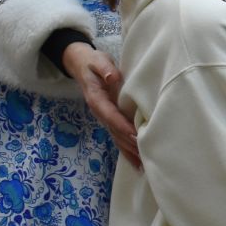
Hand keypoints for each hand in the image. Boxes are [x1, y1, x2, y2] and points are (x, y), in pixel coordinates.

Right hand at [63, 43, 139, 168]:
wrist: (82, 65)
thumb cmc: (93, 62)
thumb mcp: (98, 61)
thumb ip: (105, 69)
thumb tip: (112, 77)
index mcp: (96, 99)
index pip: (111, 115)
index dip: (122, 126)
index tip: (135, 136)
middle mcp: (99, 111)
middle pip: (114, 131)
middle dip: (128, 144)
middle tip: (144, 155)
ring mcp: (104, 117)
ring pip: (116, 137)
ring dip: (129, 151)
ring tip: (142, 165)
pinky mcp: (109, 119)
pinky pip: (118, 136)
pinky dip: (127, 150)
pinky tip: (136, 162)